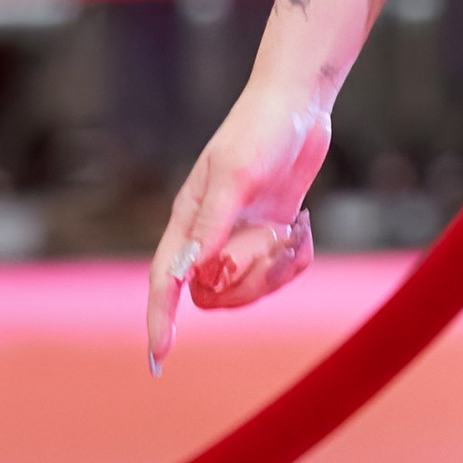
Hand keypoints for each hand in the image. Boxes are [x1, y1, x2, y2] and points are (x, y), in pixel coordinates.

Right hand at [145, 0, 411, 368]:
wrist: (299, 106)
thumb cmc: (260, 132)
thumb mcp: (236, 175)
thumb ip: (211, 223)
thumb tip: (187, 273)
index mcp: (188, 222)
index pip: (165, 283)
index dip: (160, 321)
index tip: (160, 357)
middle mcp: (210, 235)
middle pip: (213, 295)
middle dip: (245, 282)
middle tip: (268, 241)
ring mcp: (242, 236)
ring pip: (247, 289)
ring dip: (273, 271)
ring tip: (289, 232)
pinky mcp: (271, 233)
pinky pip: (279, 273)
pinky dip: (295, 260)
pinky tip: (302, 228)